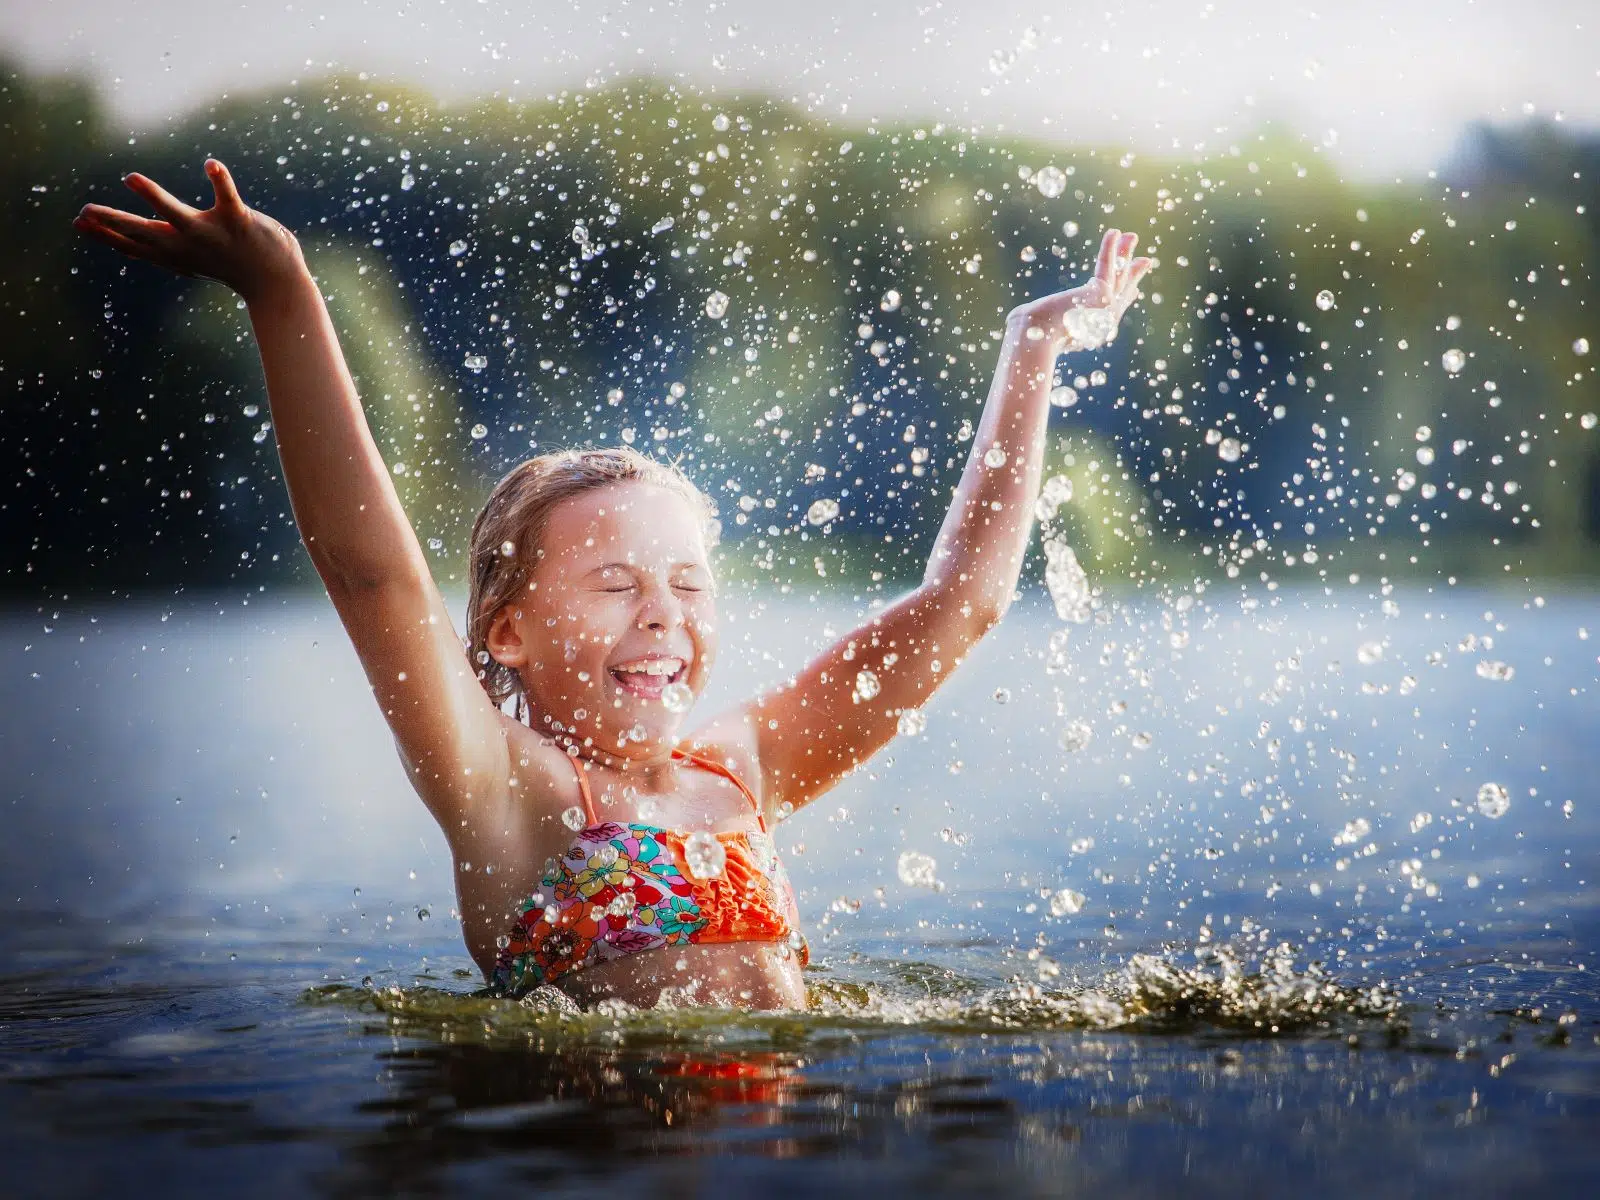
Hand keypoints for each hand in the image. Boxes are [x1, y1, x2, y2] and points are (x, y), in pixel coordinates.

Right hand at [74, 160, 306, 303]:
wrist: (276, 282)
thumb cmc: (232, 265)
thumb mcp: (190, 260)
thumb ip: (162, 248)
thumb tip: (130, 245)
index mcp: (177, 252)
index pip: (135, 245)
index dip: (107, 234)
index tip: (79, 222)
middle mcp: (189, 244)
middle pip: (146, 233)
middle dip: (115, 222)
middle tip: (85, 211)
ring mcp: (213, 234)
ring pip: (179, 215)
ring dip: (155, 197)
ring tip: (131, 178)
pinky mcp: (238, 222)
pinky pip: (227, 197)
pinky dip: (220, 180)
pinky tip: (211, 164)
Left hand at [1007, 228, 1152, 352]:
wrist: (1034, 338)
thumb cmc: (1028, 337)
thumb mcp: (1034, 328)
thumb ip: (1036, 321)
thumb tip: (1016, 320)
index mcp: (1091, 332)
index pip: (1111, 311)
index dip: (1125, 298)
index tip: (1134, 291)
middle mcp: (1102, 323)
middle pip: (1122, 292)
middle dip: (1133, 274)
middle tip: (1145, 260)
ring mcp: (1105, 309)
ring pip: (1119, 276)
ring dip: (1125, 254)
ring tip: (1131, 236)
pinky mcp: (1101, 294)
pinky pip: (1107, 265)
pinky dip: (1110, 248)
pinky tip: (1114, 232)